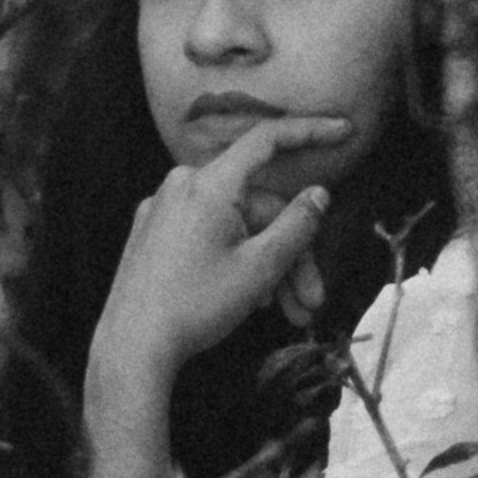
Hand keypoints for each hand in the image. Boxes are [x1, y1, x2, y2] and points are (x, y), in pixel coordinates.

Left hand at [87, 114, 344, 413]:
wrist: (131, 346)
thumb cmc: (197, 304)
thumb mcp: (260, 268)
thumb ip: (297, 225)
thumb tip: (319, 193)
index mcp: (209, 183)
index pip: (267, 140)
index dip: (311, 132)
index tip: (346, 131)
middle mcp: (182, 185)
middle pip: (258, 206)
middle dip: (292, 253)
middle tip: (313, 300)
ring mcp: (163, 210)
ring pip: (236, 226)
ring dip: (269, 267)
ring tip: (290, 313)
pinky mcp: (152, 235)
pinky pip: (208, 234)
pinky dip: (236, 260)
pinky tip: (254, 301)